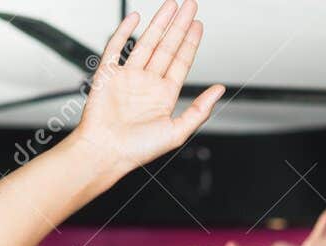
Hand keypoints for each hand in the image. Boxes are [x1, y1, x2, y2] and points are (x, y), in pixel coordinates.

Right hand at [72, 1, 223, 174]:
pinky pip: (116, 47)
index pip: (181, 62)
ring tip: (171, 5)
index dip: (190, 42)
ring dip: (159, 23)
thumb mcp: (178, 132)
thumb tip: (219, 90)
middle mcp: (148, 83)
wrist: (106, 152)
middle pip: (167, 46)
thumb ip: (200, 110)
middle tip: (190, 5)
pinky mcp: (108, 73)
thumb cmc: (138, 150)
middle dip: (179, 25)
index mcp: (164, 96)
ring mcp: (128, 76)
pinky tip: (136, 18)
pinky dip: (125, 31)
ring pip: (147, 42)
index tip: (198, 25)